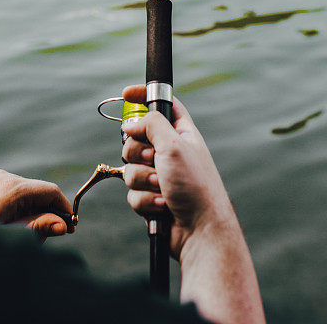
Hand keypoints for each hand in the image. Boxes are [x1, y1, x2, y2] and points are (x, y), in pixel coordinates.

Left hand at [0, 170, 73, 239]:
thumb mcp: (7, 236)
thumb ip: (36, 228)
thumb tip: (62, 224)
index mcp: (14, 188)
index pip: (50, 191)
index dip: (63, 208)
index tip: (69, 226)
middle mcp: (0, 175)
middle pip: (32, 191)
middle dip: (41, 210)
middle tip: (41, 235)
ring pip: (11, 189)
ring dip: (19, 206)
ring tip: (11, 230)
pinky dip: (0, 202)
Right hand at [121, 85, 235, 260]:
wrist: (200, 232)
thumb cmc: (195, 186)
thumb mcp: (174, 144)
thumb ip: (150, 125)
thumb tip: (130, 124)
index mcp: (181, 133)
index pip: (161, 105)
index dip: (143, 97)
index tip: (125, 95)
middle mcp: (169, 151)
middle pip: (135, 137)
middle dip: (138, 151)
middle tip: (153, 159)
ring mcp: (159, 175)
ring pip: (130, 167)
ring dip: (142, 179)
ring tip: (162, 187)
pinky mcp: (151, 197)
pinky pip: (132, 192)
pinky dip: (144, 199)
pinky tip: (163, 206)